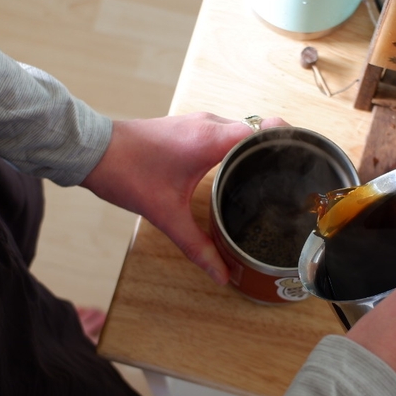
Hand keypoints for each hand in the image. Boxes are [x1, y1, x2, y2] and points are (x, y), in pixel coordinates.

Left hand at [81, 112, 284, 285]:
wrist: (91, 151)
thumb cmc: (127, 173)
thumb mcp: (166, 215)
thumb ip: (197, 246)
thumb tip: (221, 274)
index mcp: (211, 138)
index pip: (266, 129)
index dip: (290, 143)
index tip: (304, 163)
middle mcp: (209, 123)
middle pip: (259, 128)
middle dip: (279, 150)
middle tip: (294, 179)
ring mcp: (198, 122)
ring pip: (242, 129)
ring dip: (257, 148)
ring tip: (273, 178)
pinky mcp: (188, 127)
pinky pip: (226, 131)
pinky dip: (238, 147)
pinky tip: (239, 172)